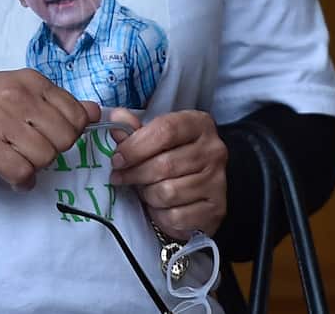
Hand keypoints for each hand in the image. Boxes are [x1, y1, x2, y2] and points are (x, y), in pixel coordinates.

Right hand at [0, 69, 100, 190]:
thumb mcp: (13, 88)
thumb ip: (53, 101)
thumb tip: (95, 112)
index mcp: (30, 81)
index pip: (77, 113)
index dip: (70, 131)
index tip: (51, 135)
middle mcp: (19, 98)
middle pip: (66, 138)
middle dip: (54, 151)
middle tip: (32, 149)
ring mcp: (3, 122)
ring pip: (46, 157)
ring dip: (36, 166)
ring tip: (18, 160)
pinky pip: (23, 173)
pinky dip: (23, 182)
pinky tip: (13, 176)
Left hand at [108, 108, 227, 239]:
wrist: (201, 188)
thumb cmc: (173, 157)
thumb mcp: (156, 138)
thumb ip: (134, 130)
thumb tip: (116, 118)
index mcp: (199, 125)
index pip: (165, 130)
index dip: (135, 146)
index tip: (117, 158)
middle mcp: (214, 151)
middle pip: (165, 164)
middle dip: (135, 174)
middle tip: (121, 178)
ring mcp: (218, 181)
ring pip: (168, 193)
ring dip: (147, 195)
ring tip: (144, 190)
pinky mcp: (216, 209)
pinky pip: (176, 216)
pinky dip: (160, 215)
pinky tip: (159, 207)